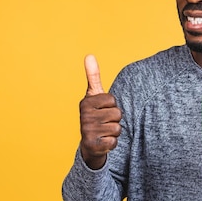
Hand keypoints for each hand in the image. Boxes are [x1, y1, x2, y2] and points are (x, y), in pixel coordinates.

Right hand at [79, 55, 121, 169]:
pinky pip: (114, 142)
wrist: (89, 144)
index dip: (111, 106)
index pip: (112, 100)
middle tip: (104, 123)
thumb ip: (93, 76)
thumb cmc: (95, 115)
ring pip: (117, 128)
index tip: (102, 109)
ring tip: (104, 132)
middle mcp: (84, 116)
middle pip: (117, 114)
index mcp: (86, 103)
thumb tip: (89, 55)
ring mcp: (88, 131)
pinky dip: (111, 143)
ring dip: (114, 132)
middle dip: (114, 120)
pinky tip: (103, 142)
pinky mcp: (93, 145)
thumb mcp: (94, 95)